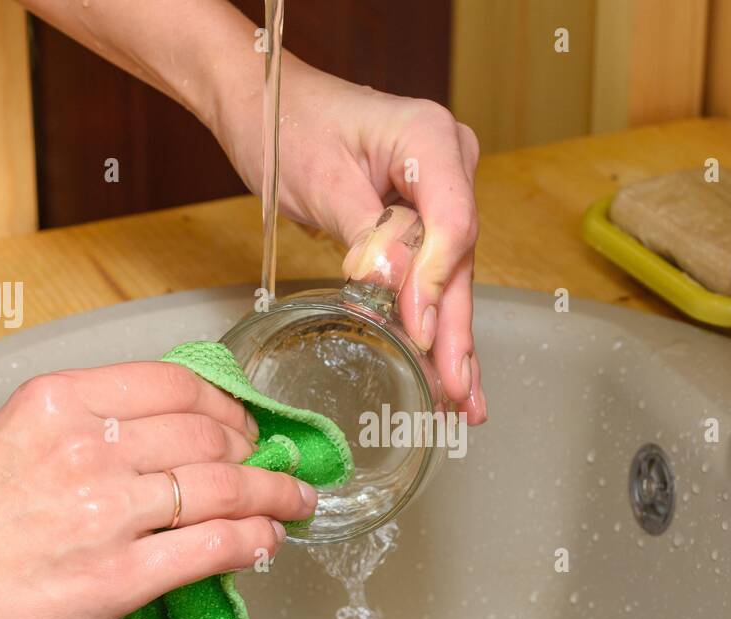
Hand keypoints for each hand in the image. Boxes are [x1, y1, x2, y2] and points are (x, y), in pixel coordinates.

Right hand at [0, 362, 316, 618]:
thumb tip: (165, 439)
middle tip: (270, 467)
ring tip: (295, 502)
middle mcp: (90, 446)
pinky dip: (256, 539)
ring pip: (227, 487)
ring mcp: (108, 511)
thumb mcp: (11, 436)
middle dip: (255, 450)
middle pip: (211, 433)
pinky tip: (269, 540)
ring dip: (276, 495)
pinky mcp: (119, 576)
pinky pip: (216, 545)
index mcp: (61, 400)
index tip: (241, 423)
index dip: (226, 404)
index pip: (177, 384)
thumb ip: (86, 426)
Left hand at [218, 59, 486, 423]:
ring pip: (450, 278)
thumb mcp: (320, 179)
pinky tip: (444, 371)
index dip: (437, 283)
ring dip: (451, 340)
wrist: (267, 104)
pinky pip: (431, 276)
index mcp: (431, 140)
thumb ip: (365, 231)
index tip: (420, 332)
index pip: (452, 222)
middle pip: (459, 260)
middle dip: (455, 330)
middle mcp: (449, 167)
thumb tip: (395, 281)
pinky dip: (432, 323)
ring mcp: (440, 195)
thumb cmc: (287, 125)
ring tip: (463, 402)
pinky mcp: (423, 222)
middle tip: (458, 391)